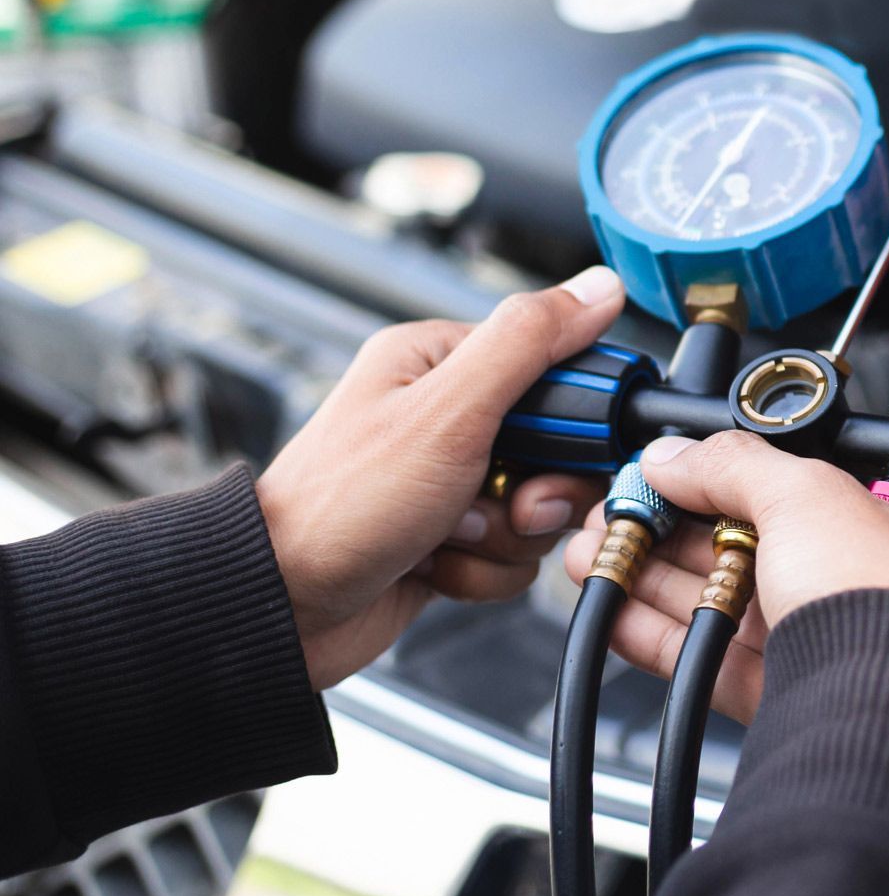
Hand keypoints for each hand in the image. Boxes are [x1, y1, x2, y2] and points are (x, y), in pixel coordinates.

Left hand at [257, 266, 626, 689]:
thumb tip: (598, 288)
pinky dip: (485, 570)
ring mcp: (449, 482)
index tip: (565, 448)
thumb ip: (528, 342)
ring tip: (453, 535)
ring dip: (507, 536)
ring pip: (540, 507)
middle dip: (540, 490)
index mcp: (439, 362)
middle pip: (557, 447)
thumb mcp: (447, 410)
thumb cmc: (340, 505)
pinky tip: (439, 566)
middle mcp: (445, 418)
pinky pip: (512, 553)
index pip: (554, 366)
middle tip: (510, 503)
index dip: (575, 416)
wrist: (282, 607)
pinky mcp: (451, 538)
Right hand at [563, 430, 888, 721]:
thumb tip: (675, 456)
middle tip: (622, 512)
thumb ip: (734, 466)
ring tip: (594, 553)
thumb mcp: (808, 494)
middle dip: (678, 528)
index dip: (746, 478)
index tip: (682, 471)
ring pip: (733, 607)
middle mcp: (888, 594)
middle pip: (765, 548)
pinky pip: (716, 663)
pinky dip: (660, 636)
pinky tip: (613, 611)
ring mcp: (839, 652)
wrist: (881, 720)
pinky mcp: (793, 705)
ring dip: (656, 577)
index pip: (823, 490)